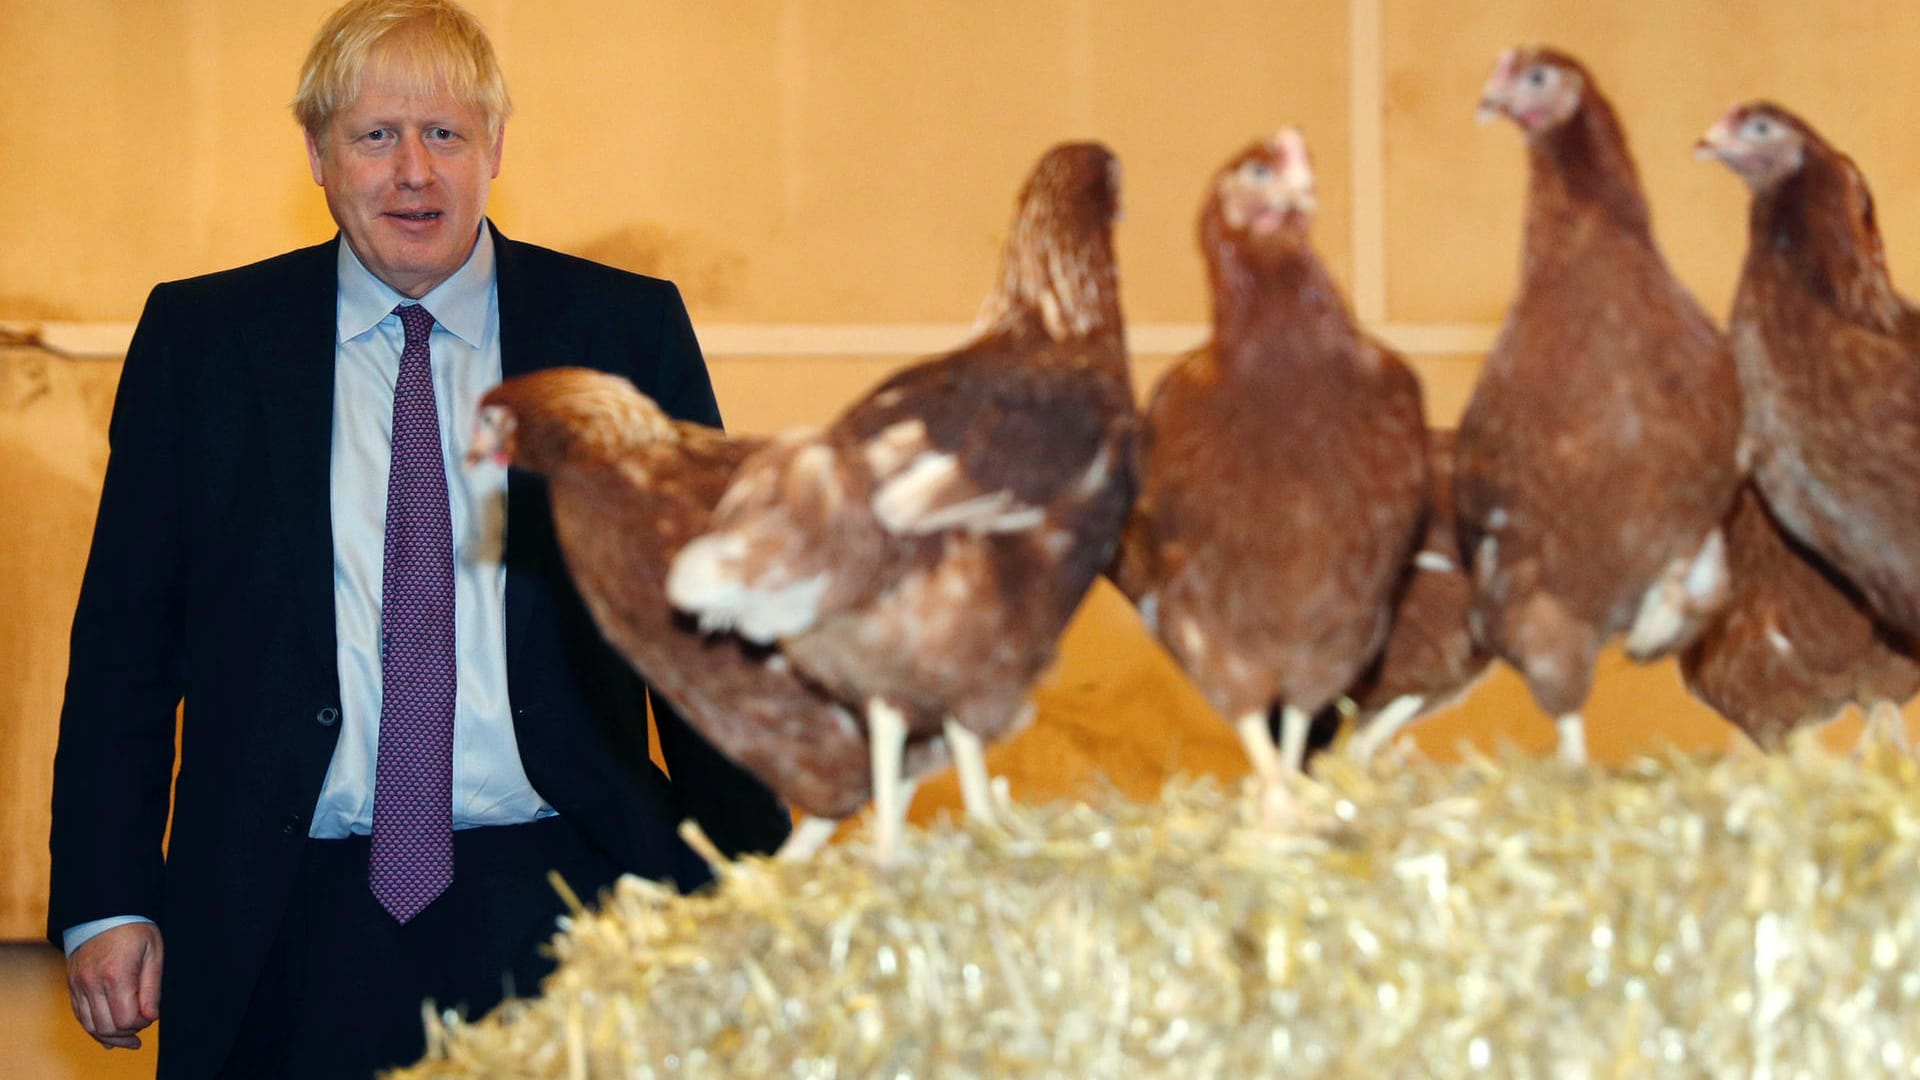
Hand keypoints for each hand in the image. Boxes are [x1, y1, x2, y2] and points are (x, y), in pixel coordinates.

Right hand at [66, 922, 162, 1049]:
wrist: (103, 912)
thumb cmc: (134, 930)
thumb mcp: (153, 953)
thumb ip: (152, 988)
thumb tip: (151, 1017)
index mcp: (116, 974)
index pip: (126, 1019)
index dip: (141, 1024)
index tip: (151, 1016)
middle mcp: (92, 983)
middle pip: (107, 1027)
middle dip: (127, 1033)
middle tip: (141, 1029)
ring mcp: (79, 985)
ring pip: (91, 1026)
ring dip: (110, 1036)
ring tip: (129, 1038)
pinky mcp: (72, 986)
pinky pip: (80, 1016)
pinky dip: (94, 1028)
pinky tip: (109, 1034)